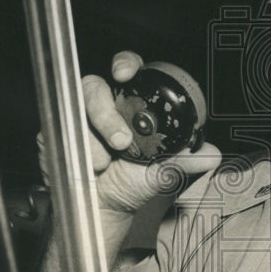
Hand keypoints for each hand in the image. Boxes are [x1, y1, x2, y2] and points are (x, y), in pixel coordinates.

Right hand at [38, 50, 220, 212]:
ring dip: (94, 138)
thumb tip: (212, 154)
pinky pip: (63, 131)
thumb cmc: (131, 183)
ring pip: (78, 110)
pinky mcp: (58, 132)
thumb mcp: (163, 173)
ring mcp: (79, 117)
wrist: (102, 208)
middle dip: (106, 113)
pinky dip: (78, 151)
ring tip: (105, 163)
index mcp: (132, 104)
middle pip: (96, 87)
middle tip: (121, 141)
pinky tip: (90, 167)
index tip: (125, 72)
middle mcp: (104, 105)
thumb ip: (186, 160)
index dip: (125, 63)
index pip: (128, 69)